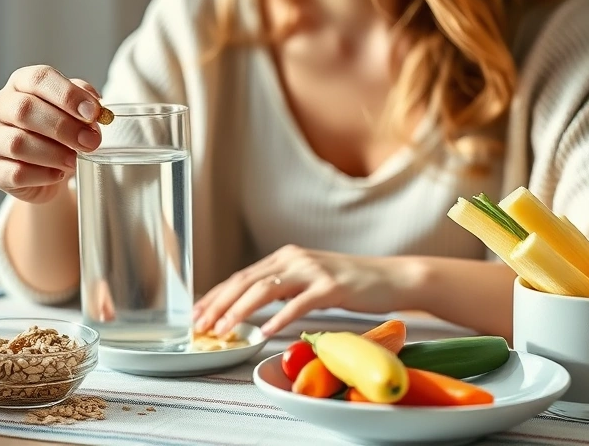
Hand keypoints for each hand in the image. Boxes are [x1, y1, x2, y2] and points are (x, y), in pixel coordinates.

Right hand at [0, 65, 103, 202]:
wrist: (48, 172)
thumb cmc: (59, 135)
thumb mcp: (75, 112)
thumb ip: (85, 103)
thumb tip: (94, 109)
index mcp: (20, 84)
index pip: (39, 78)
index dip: (68, 95)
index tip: (92, 113)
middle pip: (24, 109)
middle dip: (63, 127)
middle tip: (90, 141)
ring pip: (18, 144)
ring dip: (54, 153)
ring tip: (74, 160)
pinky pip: (17, 173)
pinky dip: (44, 175)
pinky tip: (57, 174)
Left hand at [192, 245, 423, 337]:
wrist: (392, 277)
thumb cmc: (351, 283)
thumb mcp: (309, 280)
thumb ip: (283, 287)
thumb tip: (252, 307)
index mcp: (286, 257)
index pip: (242, 276)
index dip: (216, 295)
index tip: (197, 312)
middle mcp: (295, 259)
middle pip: (246, 281)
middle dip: (219, 304)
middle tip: (200, 325)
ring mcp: (313, 271)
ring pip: (266, 290)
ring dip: (240, 311)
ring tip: (224, 330)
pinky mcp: (332, 287)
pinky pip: (299, 304)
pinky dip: (279, 318)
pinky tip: (265, 332)